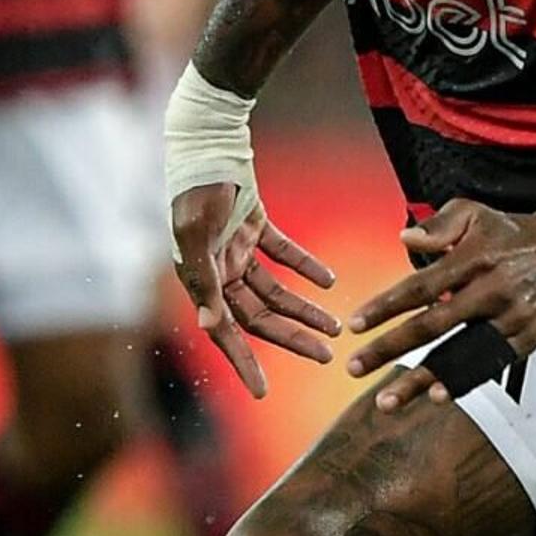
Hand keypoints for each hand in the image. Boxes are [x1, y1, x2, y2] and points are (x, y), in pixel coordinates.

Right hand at [173, 180, 339, 398]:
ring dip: (305, 308)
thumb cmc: (198, 188)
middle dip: (292, 337)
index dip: (243, 362)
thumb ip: (205, 279)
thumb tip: (211, 325)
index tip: (263, 393)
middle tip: (328, 356)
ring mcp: (235, 249)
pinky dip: (305, 268)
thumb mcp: (197, 234)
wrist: (208, 141)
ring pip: (275, 291)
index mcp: (200, 278)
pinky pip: (283, 255)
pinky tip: (329, 282)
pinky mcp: (254, 227)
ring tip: (337, 325)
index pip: (227, 330)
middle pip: (259, 315)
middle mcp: (217, 270)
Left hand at [345, 198, 535, 380]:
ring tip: (387, 402)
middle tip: (355, 368)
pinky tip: (437, 397)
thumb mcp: (476, 213)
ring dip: (421, 380)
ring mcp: (510, 318)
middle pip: (432, 326)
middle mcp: (490, 290)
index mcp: (473, 259)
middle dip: (390, 349)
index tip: (354, 325)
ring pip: (459, 354)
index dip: (385, 307)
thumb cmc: (514, 233)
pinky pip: (489, 364)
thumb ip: (439, 224)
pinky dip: (464, 382)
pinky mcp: (527, 337)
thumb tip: (403, 239)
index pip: (420, 286)